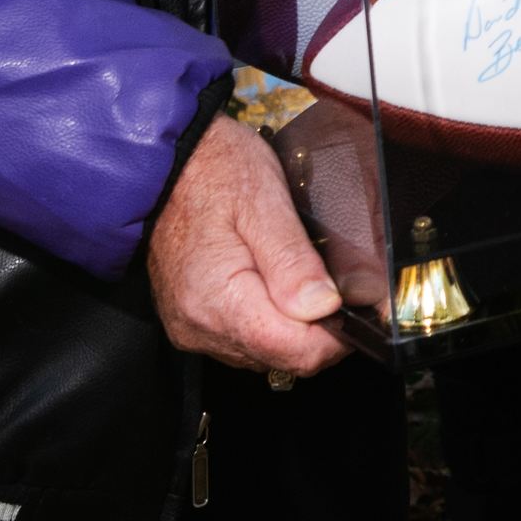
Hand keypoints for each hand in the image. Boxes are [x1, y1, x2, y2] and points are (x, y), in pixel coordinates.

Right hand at [149, 116, 360, 378]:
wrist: (164, 164)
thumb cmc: (211, 171)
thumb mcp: (263, 200)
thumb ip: (293, 260)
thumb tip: (325, 306)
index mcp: (219, 300)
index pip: (296, 352)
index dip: (337, 334)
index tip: (357, 303)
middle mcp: (201, 325)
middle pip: (283, 357)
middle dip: (318, 328)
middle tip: (332, 281)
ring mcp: (193, 327)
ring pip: (265, 352)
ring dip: (291, 325)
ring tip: (296, 274)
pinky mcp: (191, 322)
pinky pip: (242, 339)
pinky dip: (266, 318)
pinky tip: (271, 282)